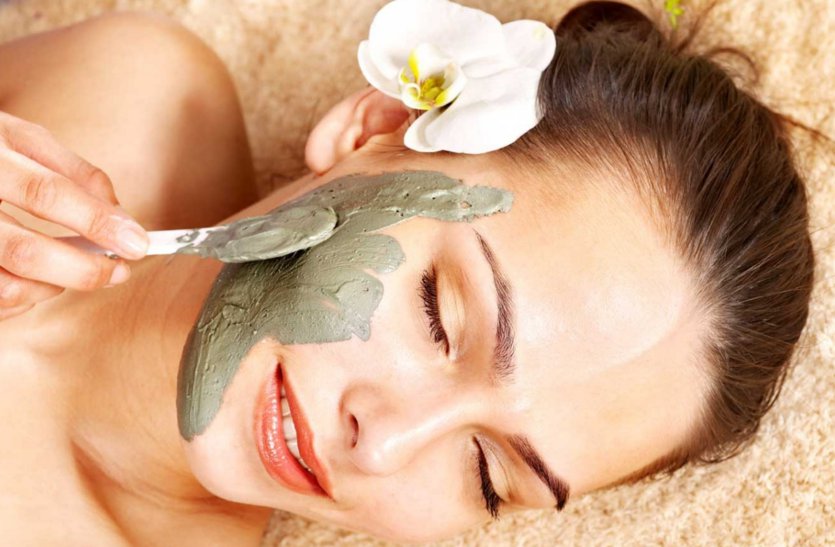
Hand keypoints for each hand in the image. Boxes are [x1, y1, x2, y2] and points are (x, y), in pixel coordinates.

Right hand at [0, 111, 148, 319]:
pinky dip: (19, 301)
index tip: (137, 243)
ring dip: (49, 289)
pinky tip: (32, 283)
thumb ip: (73, 172)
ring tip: (65, 275)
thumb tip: (120, 213)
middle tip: (116, 272)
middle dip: (82, 270)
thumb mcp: (18, 138)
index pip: (47, 193)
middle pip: (24, 250)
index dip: (98, 223)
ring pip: (4, 286)